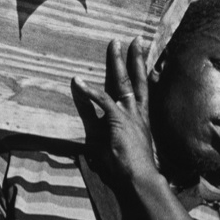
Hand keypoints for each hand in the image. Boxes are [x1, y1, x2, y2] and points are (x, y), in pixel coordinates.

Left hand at [71, 39, 159, 185]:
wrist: (139, 180)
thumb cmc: (126, 167)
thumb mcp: (105, 140)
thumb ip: (93, 120)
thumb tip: (83, 111)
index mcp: (140, 117)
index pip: (141, 89)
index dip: (141, 70)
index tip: (140, 53)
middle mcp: (137, 113)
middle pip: (136, 79)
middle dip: (134, 57)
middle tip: (132, 39)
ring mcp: (129, 116)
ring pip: (123, 84)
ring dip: (116, 63)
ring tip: (113, 44)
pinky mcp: (119, 122)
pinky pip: (103, 102)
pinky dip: (89, 92)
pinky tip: (78, 82)